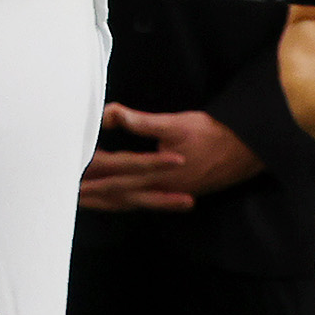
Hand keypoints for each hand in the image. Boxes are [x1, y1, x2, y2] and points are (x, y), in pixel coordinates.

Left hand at [79, 103, 262, 212]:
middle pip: (116, 193)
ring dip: (103, 200)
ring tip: (80, 199)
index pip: (113, 172)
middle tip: (64, 191)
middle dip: (90, 191)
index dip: (89, 168)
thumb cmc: (214, 133)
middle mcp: (161, 190)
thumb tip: (108, 113)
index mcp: (156, 174)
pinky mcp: (178, 193)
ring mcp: (170, 195)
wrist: (251, 150)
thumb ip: (138, 120)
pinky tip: (115, 200)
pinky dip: (124, 201)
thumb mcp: (174, 123)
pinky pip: (143, 202)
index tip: (66, 166)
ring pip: (129, 201)